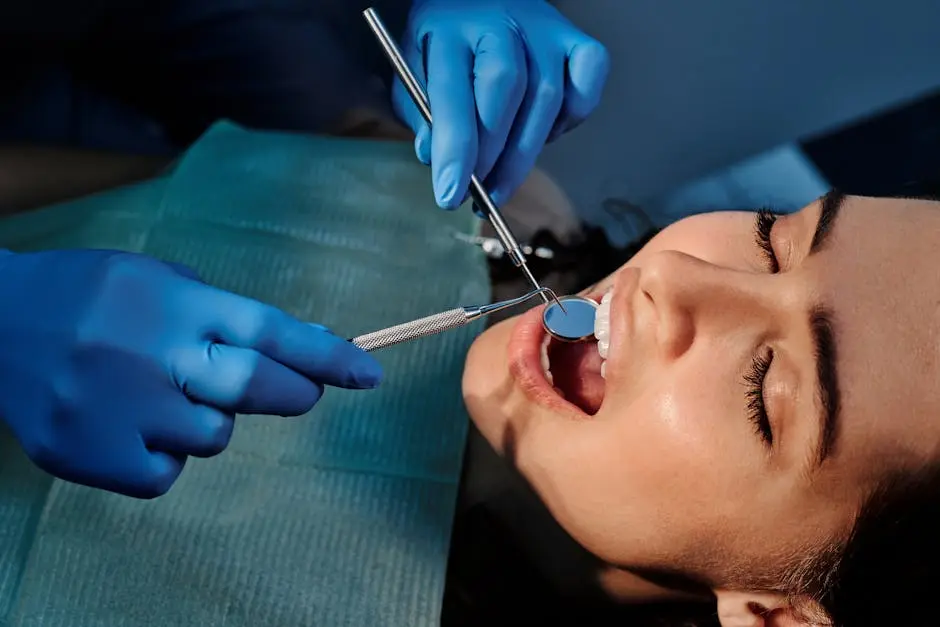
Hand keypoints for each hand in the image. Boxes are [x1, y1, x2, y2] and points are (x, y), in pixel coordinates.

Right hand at [0, 250, 381, 497]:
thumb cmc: (93, 297)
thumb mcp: (159, 280)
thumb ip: (221, 315)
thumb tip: (299, 352)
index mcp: (173, 303)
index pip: (269, 330)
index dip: (326, 356)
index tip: (368, 375)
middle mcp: (149, 353)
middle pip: (254, 386)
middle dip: (295, 393)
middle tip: (300, 391)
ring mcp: (116, 408)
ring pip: (214, 437)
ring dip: (211, 421)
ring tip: (165, 394)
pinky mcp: (88, 454)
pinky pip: (166, 473)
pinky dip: (164, 454)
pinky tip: (132, 424)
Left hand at [393, 0, 608, 208]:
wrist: (476, 4)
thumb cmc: (444, 44)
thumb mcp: (414, 70)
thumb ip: (421, 113)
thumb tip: (435, 158)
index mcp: (449, 28)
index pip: (453, 92)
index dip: (455, 150)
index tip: (450, 195)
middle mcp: (501, 22)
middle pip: (508, 91)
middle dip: (493, 155)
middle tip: (480, 194)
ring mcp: (545, 30)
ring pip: (548, 97)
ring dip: (525, 153)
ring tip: (501, 185)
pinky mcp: (577, 43)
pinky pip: (585, 88)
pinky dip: (570, 121)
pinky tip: (542, 136)